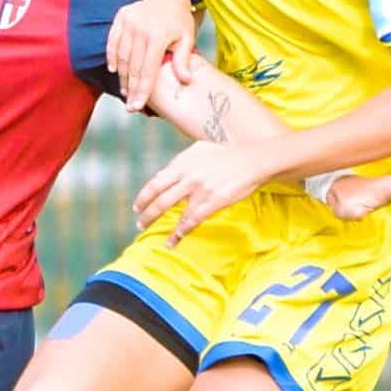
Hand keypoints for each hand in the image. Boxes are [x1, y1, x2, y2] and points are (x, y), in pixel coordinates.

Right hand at [108, 0, 198, 111]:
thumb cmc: (180, 19)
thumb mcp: (187, 38)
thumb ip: (184, 60)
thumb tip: (185, 81)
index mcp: (158, 36)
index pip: (147, 70)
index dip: (141, 90)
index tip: (137, 105)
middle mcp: (140, 29)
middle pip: (132, 66)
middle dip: (130, 88)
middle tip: (130, 105)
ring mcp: (129, 22)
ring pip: (121, 56)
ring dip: (122, 76)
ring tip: (124, 90)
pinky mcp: (121, 17)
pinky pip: (112, 41)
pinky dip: (112, 56)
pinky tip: (114, 70)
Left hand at [134, 139, 280, 244]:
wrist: (252, 159)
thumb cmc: (226, 154)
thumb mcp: (199, 151)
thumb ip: (181, 163)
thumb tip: (163, 174)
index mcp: (182, 163)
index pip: (155, 182)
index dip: (144, 197)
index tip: (137, 207)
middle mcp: (187, 175)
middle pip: (159, 198)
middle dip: (146, 214)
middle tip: (140, 224)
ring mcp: (200, 189)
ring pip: (172, 210)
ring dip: (160, 224)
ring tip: (155, 235)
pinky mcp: (213, 201)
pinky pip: (191, 220)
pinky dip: (181, 232)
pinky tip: (175, 240)